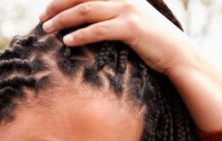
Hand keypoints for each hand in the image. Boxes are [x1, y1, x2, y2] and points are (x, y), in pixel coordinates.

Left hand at [39, 0, 221, 131]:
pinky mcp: (131, 28)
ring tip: (48, 29)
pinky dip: (80, 34)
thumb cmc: (154, 44)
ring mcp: (128, 11)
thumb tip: (89, 24)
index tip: (47, 9)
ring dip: (63, 19)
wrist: (179, 55)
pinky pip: (99, 29)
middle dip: (58, 6)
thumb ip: (113, 18)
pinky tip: (67, 41)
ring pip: (86, 10)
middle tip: (42, 19)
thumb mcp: (132, 24)